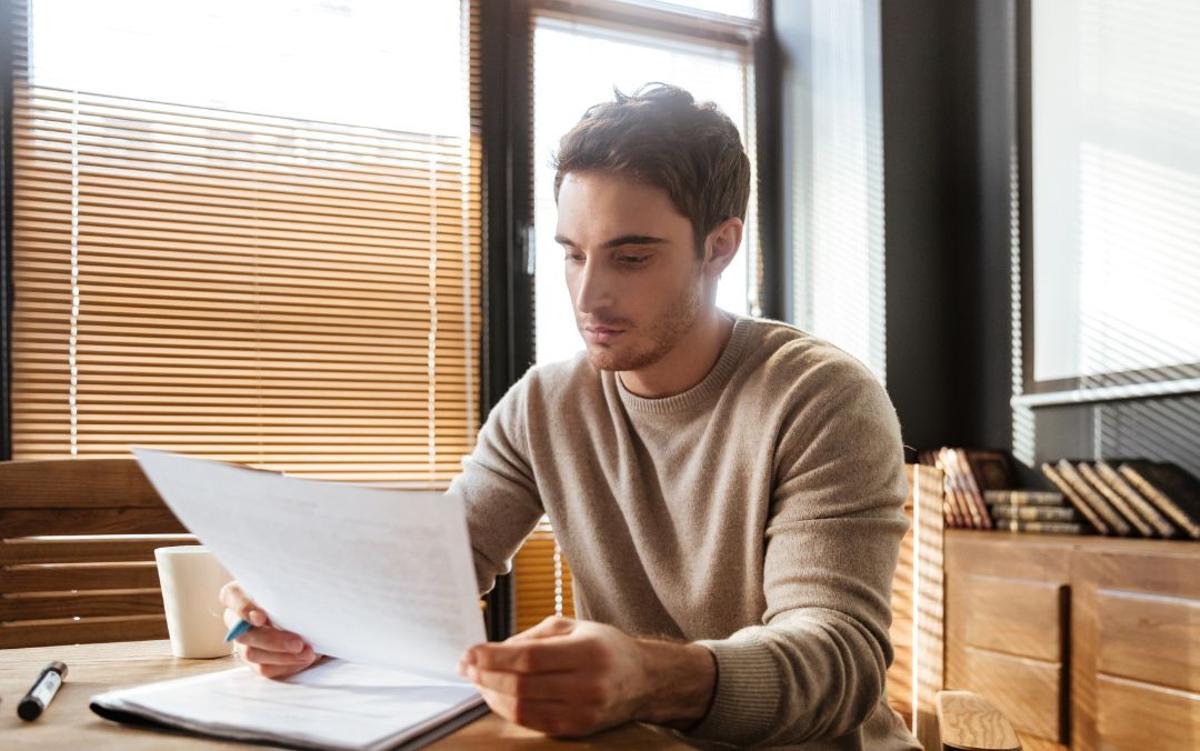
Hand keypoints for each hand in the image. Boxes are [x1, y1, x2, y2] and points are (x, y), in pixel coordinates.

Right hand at [219, 580, 318, 678]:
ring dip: (283, 656)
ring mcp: (243, 642)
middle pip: (244, 634)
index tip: (261, 618)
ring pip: (252, 654)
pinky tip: (303, 659)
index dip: (243, 608)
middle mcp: (236, 619)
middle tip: (298, 643)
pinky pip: (264, 668)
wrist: (306, 615)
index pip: (231, 596)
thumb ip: (286, 595)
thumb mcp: (292, 590)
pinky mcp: (254, 660)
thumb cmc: (296, 596)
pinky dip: (286, 665)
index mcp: (240, 594)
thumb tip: (296, 605)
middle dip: (273, 641)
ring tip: (308, 653)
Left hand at [458, 616, 649, 736]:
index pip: (528, 658)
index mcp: (587, 652)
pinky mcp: (578, 730)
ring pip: (523, 709)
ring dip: (492, 695)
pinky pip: (533, 723)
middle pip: (521, 686)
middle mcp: (587, 685)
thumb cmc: (605, 647)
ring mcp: (583, 713)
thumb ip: (534, 636)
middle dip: (485, 675)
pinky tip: (496, 697)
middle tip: (465, 666)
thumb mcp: (574, 627)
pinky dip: (508, 711)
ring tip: (477, 680)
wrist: (644, 680)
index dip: (493, 657)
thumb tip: (494, 650)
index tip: (470, 652)